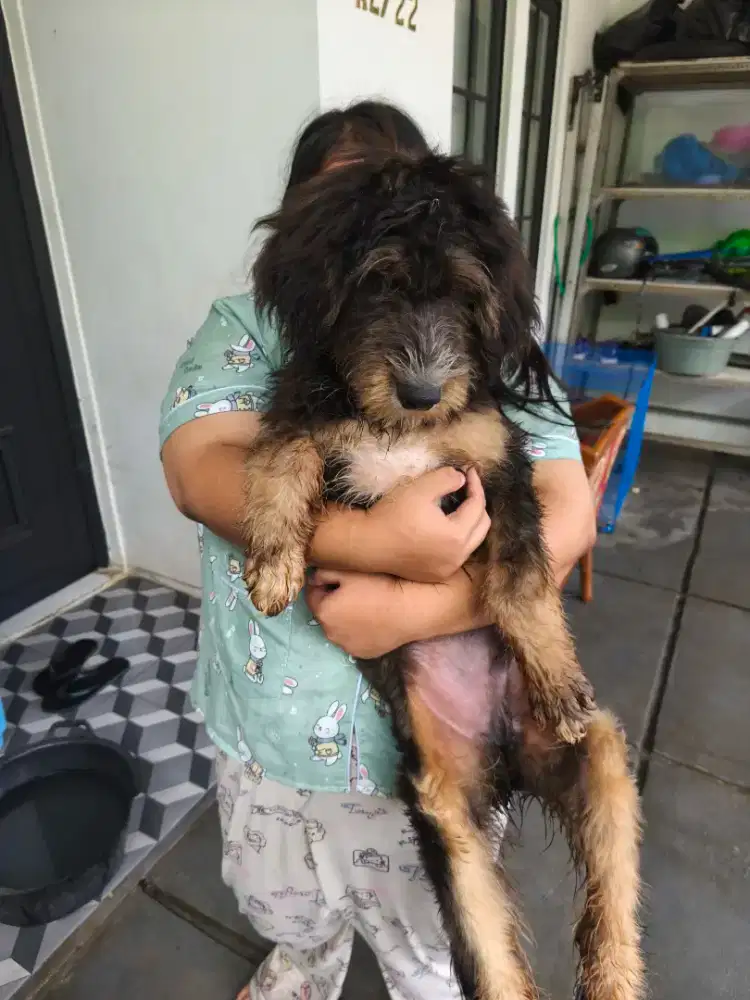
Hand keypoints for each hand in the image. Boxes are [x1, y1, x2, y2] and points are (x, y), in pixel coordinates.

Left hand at [305, 564, 488, 658]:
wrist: (412, 609)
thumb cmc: (380, 585)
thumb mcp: (349, 570)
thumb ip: (324, 571)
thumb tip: (313, 577)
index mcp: (324, 612)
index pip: (311, 594)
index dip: (323, 582)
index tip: (338, 575)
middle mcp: (331, 634)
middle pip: (326, 612)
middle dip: (333, 601)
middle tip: (354, 588)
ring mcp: (348, 647)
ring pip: (339, 627)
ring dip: (345, 617)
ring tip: (365, 603)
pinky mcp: (364, 654)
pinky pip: (354, 638)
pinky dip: (358, 630)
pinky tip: (373, 619)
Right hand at [366, 467, 489, 582]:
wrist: (366, 543)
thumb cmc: (392, 515)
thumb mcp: (420, 488)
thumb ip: (447, 478)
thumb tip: (462, 479)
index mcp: (456, 537)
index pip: (477, 507)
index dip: (476, 486)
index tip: (469, 471)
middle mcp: (457, 557)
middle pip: (482, 527)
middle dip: (477, 505)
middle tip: (466, 488)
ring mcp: (446, 569)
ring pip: (471, 542)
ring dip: (469, 523)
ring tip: (457, 506)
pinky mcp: (435, 575)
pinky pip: (456, 554)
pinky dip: (456, 539)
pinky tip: (443, 526)